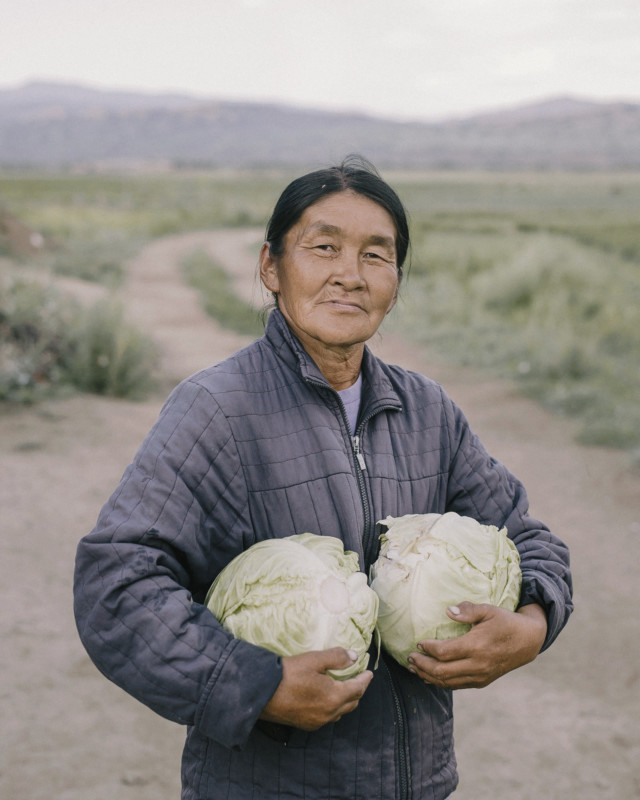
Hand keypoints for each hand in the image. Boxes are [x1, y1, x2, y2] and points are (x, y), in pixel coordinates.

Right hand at [260, 647, 372, 730]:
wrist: (262, 693)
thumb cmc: (288, 674)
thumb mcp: (314, 660)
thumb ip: (337, 657)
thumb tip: (354, 657)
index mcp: (334, 697)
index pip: (357, 689)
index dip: (365, 680)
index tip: (369, 672)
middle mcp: (329, 713)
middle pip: (352, 703)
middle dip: (358, 690)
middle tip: (359, 679)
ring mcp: (317, 721)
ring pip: (340, 712)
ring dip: (346, 701)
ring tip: (345, 688)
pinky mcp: (305, 724)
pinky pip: (327, 718)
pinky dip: (333, 708)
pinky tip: (327, 700)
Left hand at [407, 602, 547, 688]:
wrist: (528, 641)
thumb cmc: (505, 622)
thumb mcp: (488, 610)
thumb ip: (468, 610)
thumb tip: (447, 611)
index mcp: (476, 646)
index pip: (444, 653)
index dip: (427, 649)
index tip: (418, 643)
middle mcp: (477, 665)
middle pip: (441, 671)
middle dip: (422, 665)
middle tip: (409, 658)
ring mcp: (480, 676)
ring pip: (447, 682)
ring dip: (428, 676)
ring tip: (414, 668)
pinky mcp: (482, 681)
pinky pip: (457, 686)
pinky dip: (441, 683)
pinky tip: (430, 677)